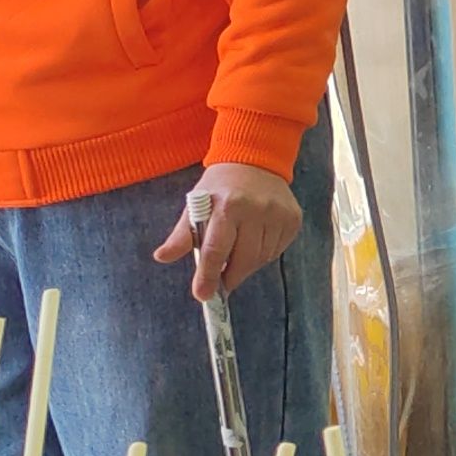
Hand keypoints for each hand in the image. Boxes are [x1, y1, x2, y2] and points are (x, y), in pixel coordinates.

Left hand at [153, 160, 300, 299]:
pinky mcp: (293, 219)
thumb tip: (162, 256)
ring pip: (262, 258)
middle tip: (221, 284)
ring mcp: (278, 215)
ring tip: (236, 257)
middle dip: (230, 276)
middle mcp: (256, 209)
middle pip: (243, 259)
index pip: (216, 249)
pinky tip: (253, 243)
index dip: (208, 275)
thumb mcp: (196, 205)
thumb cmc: (220, 187)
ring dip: (246, 265)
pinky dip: (263, 255)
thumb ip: (181, 235)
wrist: (254, 160)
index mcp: (227, 205)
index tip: (203, 295)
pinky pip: (276, 251)